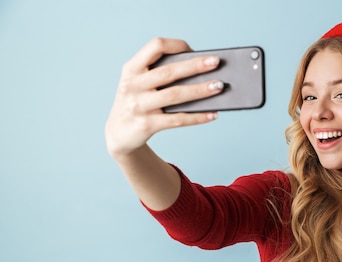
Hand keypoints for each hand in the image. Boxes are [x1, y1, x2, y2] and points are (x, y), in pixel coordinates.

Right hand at [105, 37, 223, 157]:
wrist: (119, 133)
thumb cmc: (138, 102)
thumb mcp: (140, 83)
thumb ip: (161, 74)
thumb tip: (202, 71)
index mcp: (132, 68)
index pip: (155, 46)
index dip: (176, 45)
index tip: (193, 49)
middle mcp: (132, 85)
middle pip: (168, 72)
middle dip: (195, 66)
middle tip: (216, 63)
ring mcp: (138, 106)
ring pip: (175, 95)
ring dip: (200, 90)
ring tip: (219, 87)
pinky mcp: (147, 125)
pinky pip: (177, 120)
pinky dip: (197, 117)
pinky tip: (213, 114)